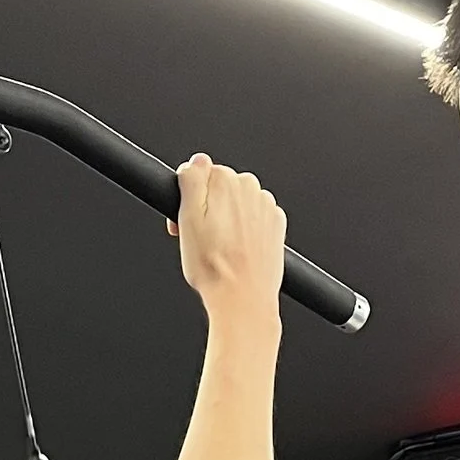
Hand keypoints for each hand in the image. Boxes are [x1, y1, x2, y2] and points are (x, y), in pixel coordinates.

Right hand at [171, 155, 285, 324]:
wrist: (243, 298)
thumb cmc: (214, 268)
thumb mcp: (187, 219)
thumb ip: (191, 180)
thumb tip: (196, 161)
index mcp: (226, 181)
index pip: (199, 176)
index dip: (188, 200)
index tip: (184, 222)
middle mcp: (250, 188)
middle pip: (220, 188)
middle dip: (208, 208)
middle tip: (200, 238)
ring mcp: (266, 206)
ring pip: (238, 203)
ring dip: (227, 219)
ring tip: (219, 248)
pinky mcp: (276, 224)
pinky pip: (255, 218)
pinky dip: (245, 229)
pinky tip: (237, 250)